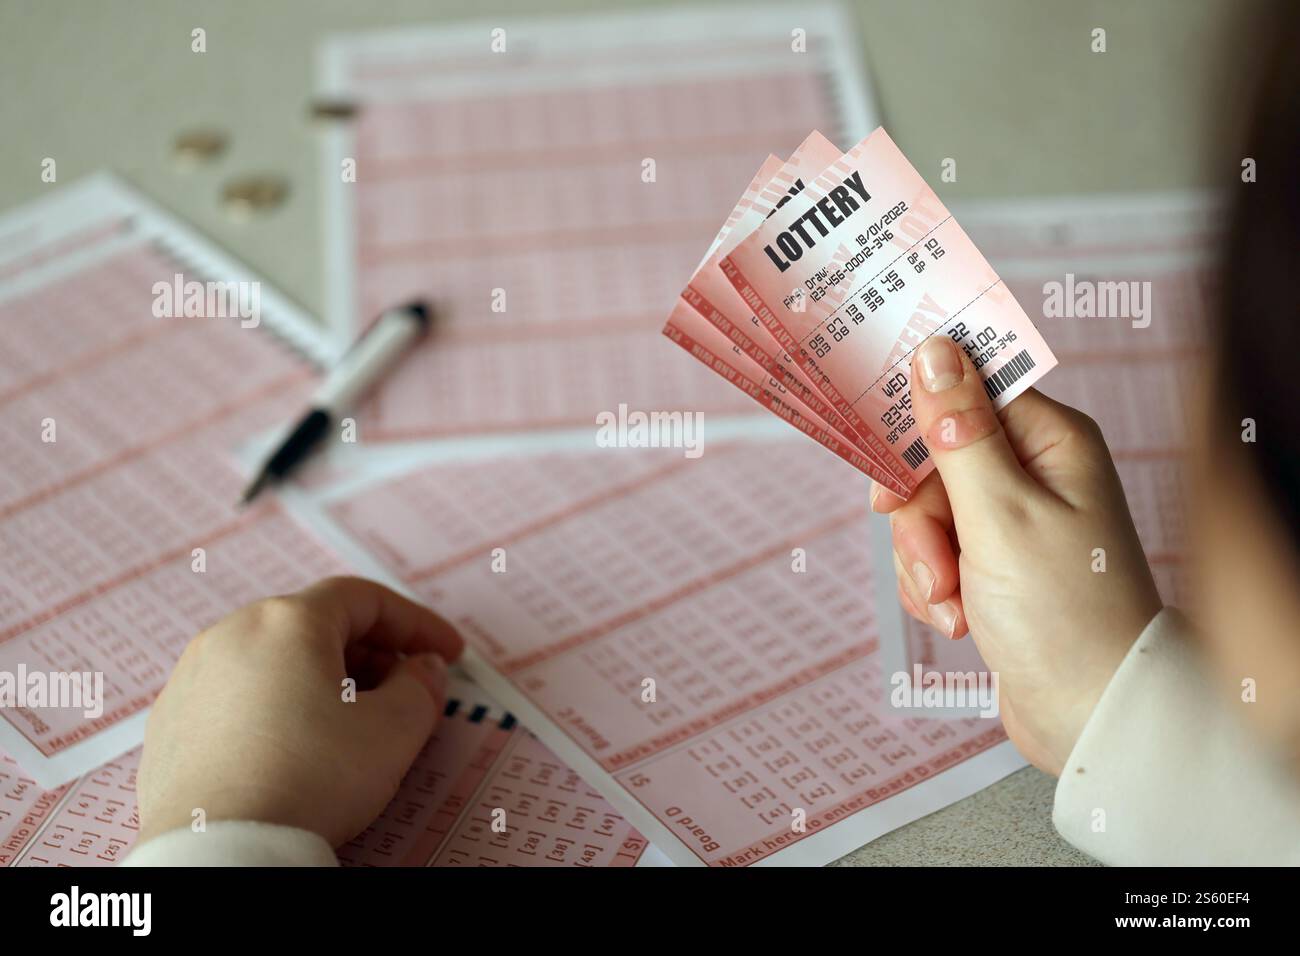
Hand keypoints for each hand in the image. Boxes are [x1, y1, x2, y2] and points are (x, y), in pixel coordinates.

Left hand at [137, 576, 464, 846]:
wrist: (220, 849)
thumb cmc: (305, 782)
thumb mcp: (394, 730)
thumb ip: (421, 687)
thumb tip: (422, 671)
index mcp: (288, 621)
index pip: (366, 600)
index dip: (416, 624)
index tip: (445, 652)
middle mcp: (232, 634)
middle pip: (318, 625)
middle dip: (372, 653)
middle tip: (405, 690)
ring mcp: (194, 677)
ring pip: (276, 660)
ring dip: (324, 680)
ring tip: (353, 724)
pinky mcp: (172, 722)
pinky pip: (238, 697)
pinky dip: (278, 708)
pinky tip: (298, 749)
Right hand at [873, 336, 1161, 774]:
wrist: (1089, 715)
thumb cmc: (1064, 613)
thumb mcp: (997, 513)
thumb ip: (957, 431)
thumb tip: (934, 350)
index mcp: (1051, 441)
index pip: (966, 392)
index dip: (918, 422)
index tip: (885, 456)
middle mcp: (1036, 472)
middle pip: (935, 458)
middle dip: (920, 517)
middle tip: (935, 558)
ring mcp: (1014, 521)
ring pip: (927, 511)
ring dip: (925, 561)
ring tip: (954, 602)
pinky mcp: (995, 565)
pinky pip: (935, 554)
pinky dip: (935, 588)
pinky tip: (958, 619)